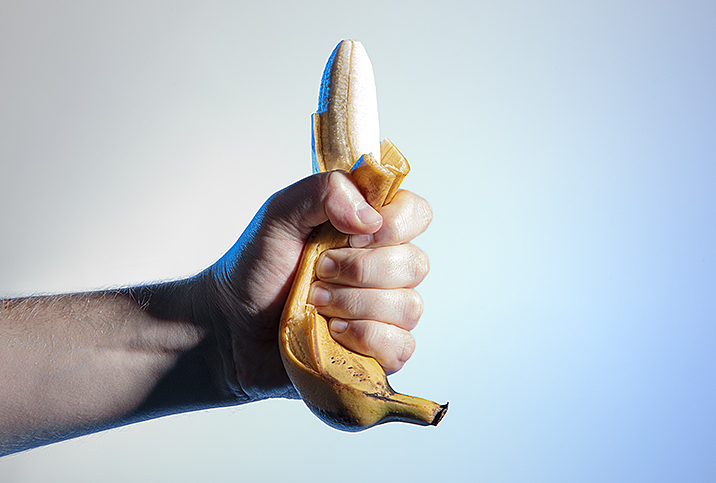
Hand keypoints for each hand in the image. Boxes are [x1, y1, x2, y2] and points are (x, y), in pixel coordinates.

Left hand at [199, 171, 431, 401]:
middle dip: (359, 271)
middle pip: (414, 263)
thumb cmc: (256, 270)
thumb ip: (322, 192)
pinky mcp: (380, 351)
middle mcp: (385, 268)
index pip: (416, 213)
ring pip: (408, 307)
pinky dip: (364, 338)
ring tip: (316, 303)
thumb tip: (370, 217)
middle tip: (317, 273)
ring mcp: (386, 312)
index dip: (393, 224)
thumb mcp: (279, 215)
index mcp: (368, 229)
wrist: (231, 327)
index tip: (352, 235)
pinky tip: (332, 333)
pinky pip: (400, 347)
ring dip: (354, 305)